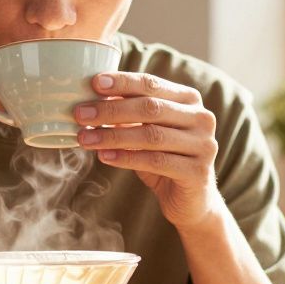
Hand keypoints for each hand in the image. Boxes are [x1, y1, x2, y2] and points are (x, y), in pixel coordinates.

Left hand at [75, 72, 221, 230]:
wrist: (191, 201)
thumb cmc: (164, 159)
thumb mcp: (145, 132)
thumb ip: (127, 115)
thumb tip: (92, 98)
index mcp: (189, 100)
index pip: (152, 84)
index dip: (122, 82)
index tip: (93, 83)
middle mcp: (201, 118)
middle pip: (151, 108)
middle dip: (111, 110)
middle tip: (80, 114)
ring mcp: (204, 145)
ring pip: (151, 136)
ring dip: (113, 136)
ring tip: (85, 138)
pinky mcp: (197, 171)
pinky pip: (156, 161)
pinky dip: (126, 158)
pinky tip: (104, 157)